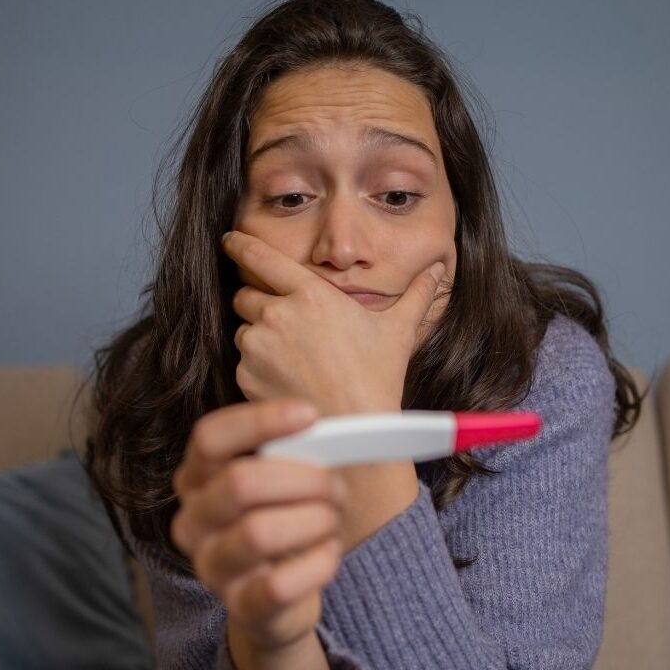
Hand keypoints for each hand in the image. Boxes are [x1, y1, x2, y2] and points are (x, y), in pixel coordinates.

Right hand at [170, 398, 345, 650]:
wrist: (278, 597)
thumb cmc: (282, 519)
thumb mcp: (278, 479)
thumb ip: (292, 451)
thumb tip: (329, 434)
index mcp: (197, 477)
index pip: (210, 438)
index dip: (259, 421)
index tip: (309, 415)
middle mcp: (194, 520)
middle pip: (240, 482)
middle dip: (303, 478)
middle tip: (336, 487)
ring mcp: (211, 566)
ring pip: (259, 532)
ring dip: (314, 520)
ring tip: (331, 520)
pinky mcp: (240, 606)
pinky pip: (280, 584)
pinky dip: (318, 563)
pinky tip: (328, 553)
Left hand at [221, 229, 445, 416]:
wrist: (354, 430)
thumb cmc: (377, 378)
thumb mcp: (399, 330)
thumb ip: (416, 294)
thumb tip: (438, 270)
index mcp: (309, 295)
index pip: (261, 256)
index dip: (240, 244)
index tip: (230, 239)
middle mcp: (277, 315)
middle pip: (246, 294)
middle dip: (259, 303)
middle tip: (284, 325)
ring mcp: (258, 347)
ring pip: (243, 330)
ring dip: (258, 337)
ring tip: (292, 359)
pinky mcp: (246, 376)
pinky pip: (242, 362)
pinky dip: (256, 367)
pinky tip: (286, 380)